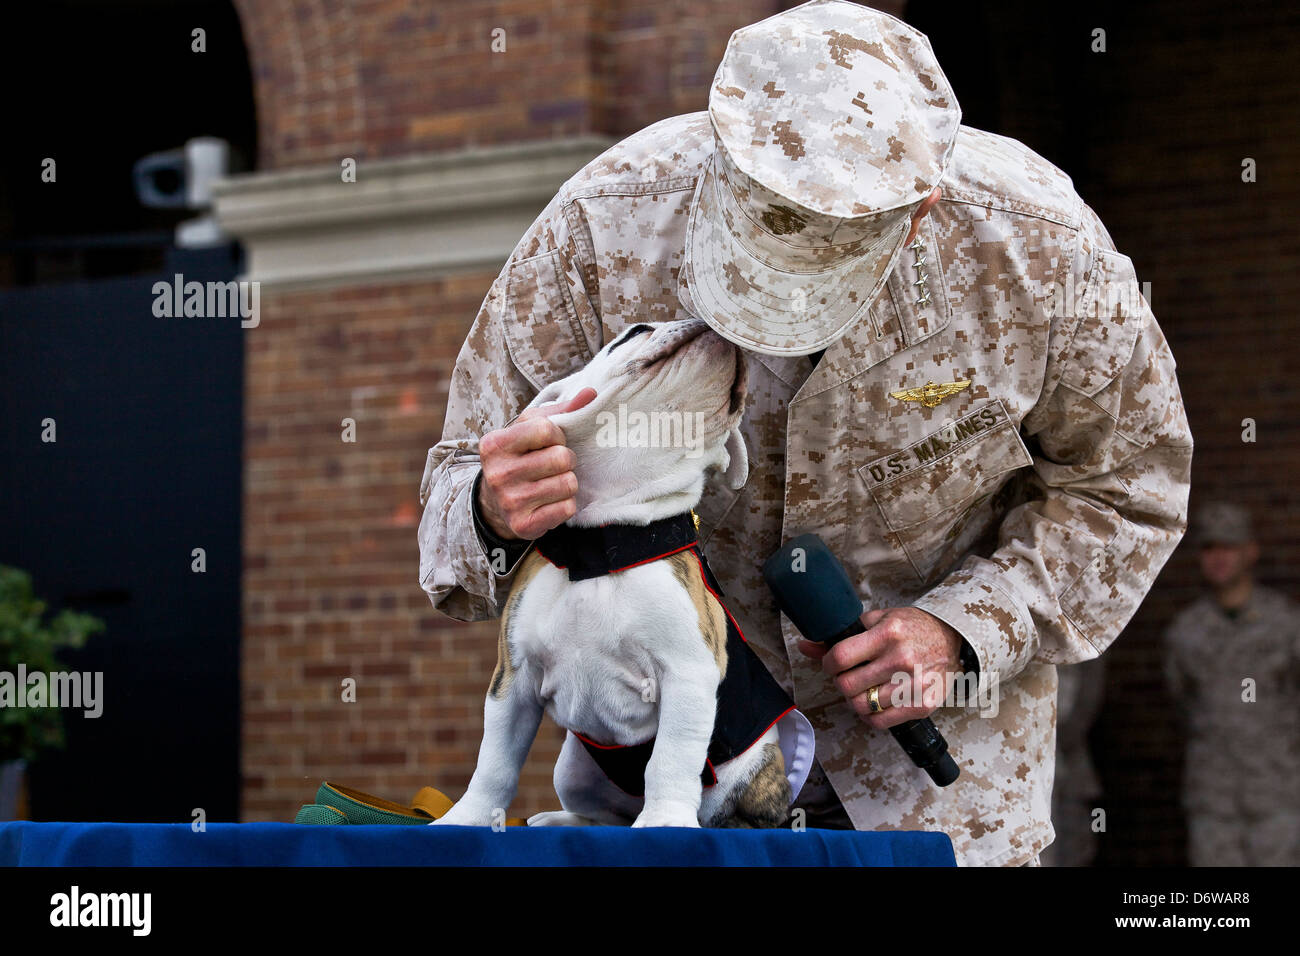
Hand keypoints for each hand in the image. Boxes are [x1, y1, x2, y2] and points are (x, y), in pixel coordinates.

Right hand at [476, 387, 596, 539]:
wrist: (495, 502)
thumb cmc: (519, 457)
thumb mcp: (530, 429)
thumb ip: (561, 411)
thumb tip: (592, 393)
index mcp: (495, 444)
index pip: (545, 429)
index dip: (557, 434)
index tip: (551, 441)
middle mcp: (498, 473)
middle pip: (561, 458)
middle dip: (567, 460)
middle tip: (555, 465)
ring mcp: (509, 502)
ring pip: (568, 484)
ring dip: (568, 482)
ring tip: (553, 482)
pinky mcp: (523, 525)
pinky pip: (567, 508)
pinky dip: (566, 504)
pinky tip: (551, 501)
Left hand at [796, 607, 962, 729]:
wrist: (952, 639)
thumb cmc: (911, 628)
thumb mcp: (878, 620)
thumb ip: (843, 634)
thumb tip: (805, 646)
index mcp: (888, 634)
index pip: (840, 657)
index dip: (828, 663)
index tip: (832, 664)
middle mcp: (901, 660)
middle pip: (847, 685)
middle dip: (841, 682)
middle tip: (849, 676)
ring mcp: (914, 684)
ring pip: (862, 706)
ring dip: (856, 699)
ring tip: (863, 688)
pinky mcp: (923, 704)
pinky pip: (881, 721)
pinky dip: (870, 715)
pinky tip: (874, 702)